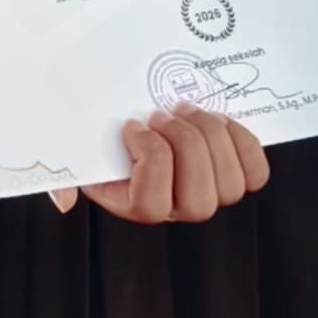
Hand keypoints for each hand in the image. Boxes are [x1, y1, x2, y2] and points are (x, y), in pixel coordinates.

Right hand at [48, 107, 267, 221]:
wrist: (139, 113)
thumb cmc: (104, 135)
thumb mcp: (76, 151)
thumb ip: (62, 175)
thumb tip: (65, 201)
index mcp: (134, 205)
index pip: (151, 206)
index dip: (151, 160)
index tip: (134, 125)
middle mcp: (174, 208)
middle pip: (199, 201)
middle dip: (186, 146)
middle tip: (165, 113)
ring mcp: (208, 193)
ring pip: (230, 186)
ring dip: (212, 138)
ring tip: (190, 108)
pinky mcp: (235, 172)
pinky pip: (255, 173)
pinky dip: (244, 143)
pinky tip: (221, 119)